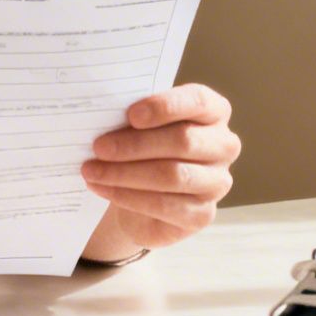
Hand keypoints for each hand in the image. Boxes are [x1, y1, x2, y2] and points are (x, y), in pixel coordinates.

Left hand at [81, 84, 239, 257]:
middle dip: (135, 144)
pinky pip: (165, 205)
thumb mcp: (140, 125)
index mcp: (213, 112)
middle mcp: (223, 145)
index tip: (131, 115)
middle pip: (182, 141)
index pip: (198, 101)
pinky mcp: (202, 214)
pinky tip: (103, 188)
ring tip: (91, 170)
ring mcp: (217, 182)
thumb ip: (135, 116)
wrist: (139, 193)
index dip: (165, 107)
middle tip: (98, 147)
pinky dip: (127, 196)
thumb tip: (106, 113)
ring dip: (125, 173)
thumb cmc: (143, 147)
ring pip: (172, 175)